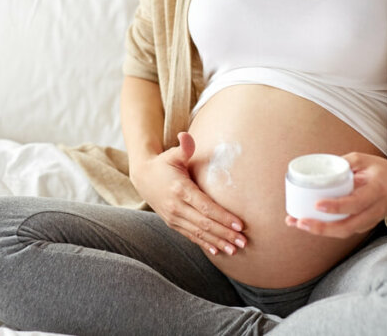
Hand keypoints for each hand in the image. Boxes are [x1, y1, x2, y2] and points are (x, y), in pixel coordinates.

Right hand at [129, 131, 247, 256]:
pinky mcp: (173, 223)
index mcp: (180, 190)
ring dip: (218, 242)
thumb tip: (186, 136)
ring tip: (235, 250)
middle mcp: (176, 207)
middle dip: (225, 234)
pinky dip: (204, 244)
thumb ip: (183, 147)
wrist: (143, 177)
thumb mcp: (172, 154)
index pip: (205, 207)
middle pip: (205, 224)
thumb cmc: (164, 163)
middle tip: (244, 242)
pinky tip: (218, 251)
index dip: (223, 217)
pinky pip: (191, 236)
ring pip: (199, 233)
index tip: (239, 224)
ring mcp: (173, 217)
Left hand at [284, 152, 386, 238]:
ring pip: (344, 232)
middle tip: (300, 221)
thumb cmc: (384, 170)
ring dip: (319, 231)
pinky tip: (307, 223)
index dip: (336, 207)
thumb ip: (344, 162)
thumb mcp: (366, 159)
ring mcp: (370, 221)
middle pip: (347, 227)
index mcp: (377, 192)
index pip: (355, 203)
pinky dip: (325, 229)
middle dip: (321, 228)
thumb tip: (320, 167)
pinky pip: (344, 230)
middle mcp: (374, 210)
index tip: (317, 204)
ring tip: (296, 222)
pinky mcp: (364, 225)